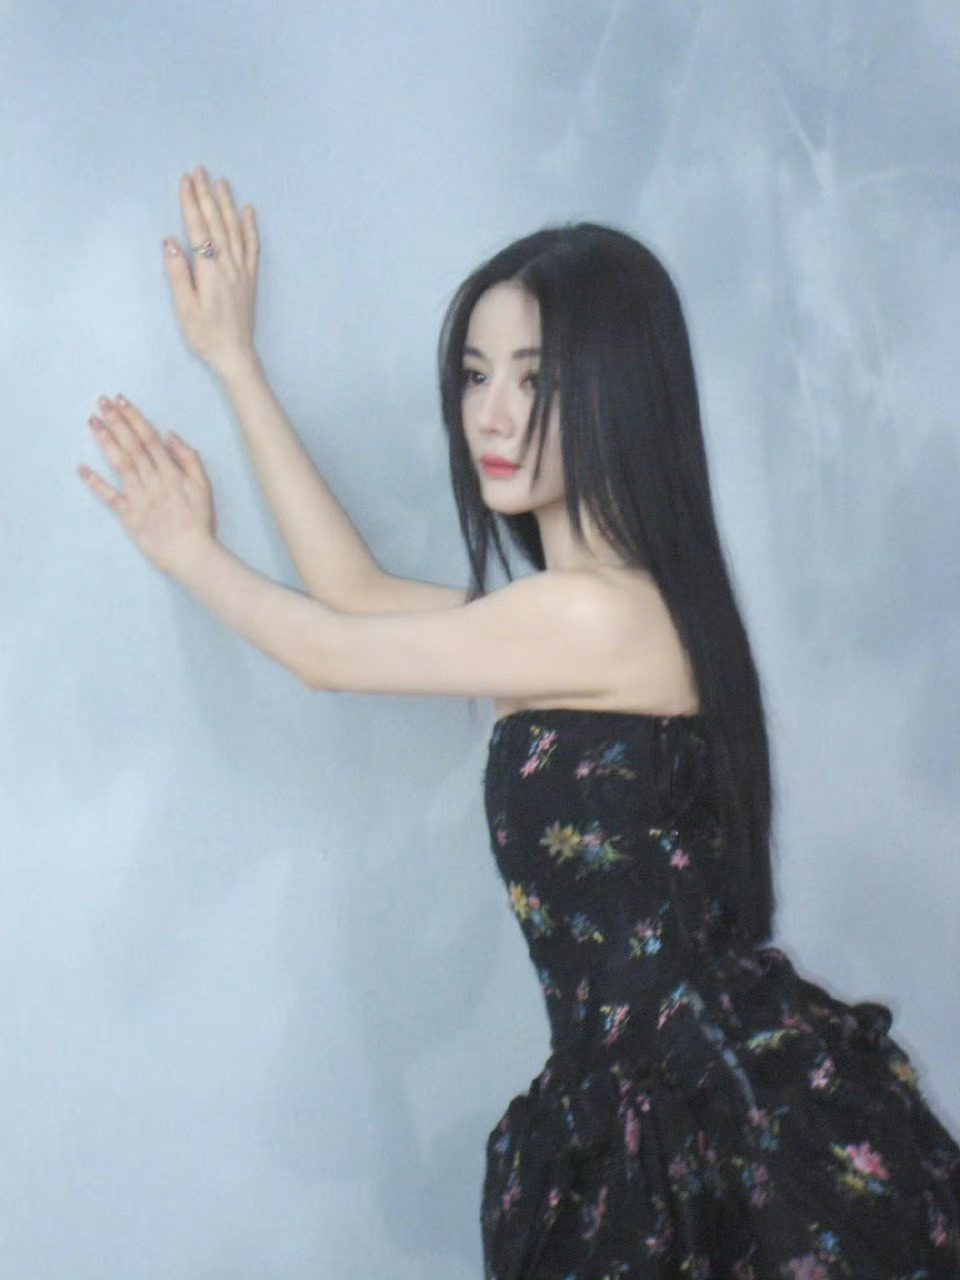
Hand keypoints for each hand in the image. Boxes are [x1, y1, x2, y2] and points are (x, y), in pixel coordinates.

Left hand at [78, 394, 217, 576]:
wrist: (190, 554)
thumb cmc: (199, 522)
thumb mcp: (204, 487)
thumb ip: (189, 460)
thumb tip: (170, 436)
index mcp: (170, 473)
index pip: (149, 439)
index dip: (134, 418)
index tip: (121, 401)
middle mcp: (152, 481)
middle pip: (132, 446)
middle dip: (116, 422)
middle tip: (101, 402)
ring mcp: (138, 498)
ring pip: (120, 464)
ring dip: (106, 442)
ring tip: (93, 422)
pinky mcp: (128, 516)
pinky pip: (109, 498)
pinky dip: (95, 483)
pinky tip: (82, 468)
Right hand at [164, 165, 259, 376]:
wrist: (235, 354)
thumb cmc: (205, 335)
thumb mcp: (185, 308)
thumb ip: (178, 274)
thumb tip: (170, 242)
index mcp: (210, 271)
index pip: (198, 229)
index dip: (191, 203)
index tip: (185, 180)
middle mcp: (229, 266)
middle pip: (217, 223)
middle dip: (206, 194)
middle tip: (199, 170)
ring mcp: (242, 271)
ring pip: (235, 230)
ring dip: (227, 204)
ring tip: (221, 181)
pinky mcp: (250, 278)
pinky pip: (252, 247)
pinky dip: (250, 226)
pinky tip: (248, 210)